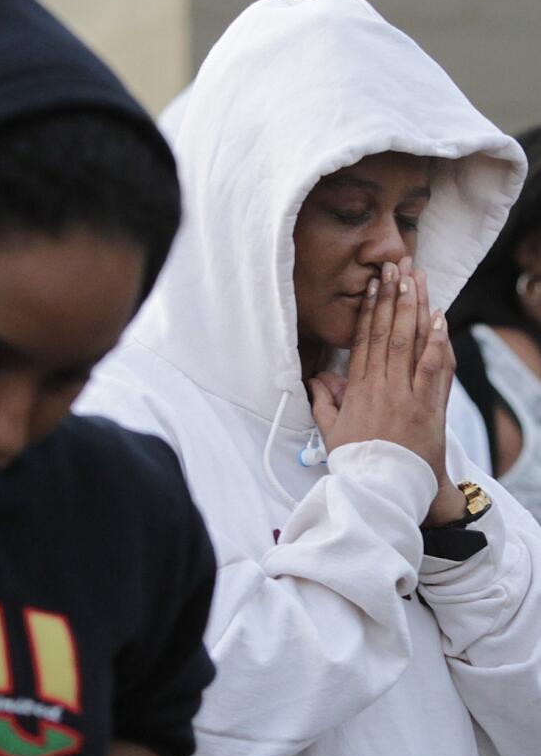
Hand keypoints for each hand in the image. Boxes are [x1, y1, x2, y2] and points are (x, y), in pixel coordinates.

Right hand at [308, 258, 458, 525]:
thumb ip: (323, 401)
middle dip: (394, 296)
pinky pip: (436, 368)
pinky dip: (438, 342)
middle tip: (398, 265)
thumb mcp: (331, 431)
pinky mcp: (429, 406)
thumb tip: (316, 377)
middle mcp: (382, 387)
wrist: (386, 489)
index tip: (374, 284)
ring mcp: (407, 395)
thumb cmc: (359, 461)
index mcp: (357, 390)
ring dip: (416, 308)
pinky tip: (439, 318)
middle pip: (388, 333)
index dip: (370, 309)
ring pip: (411, 343)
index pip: (364, 340)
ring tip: (418, 279)